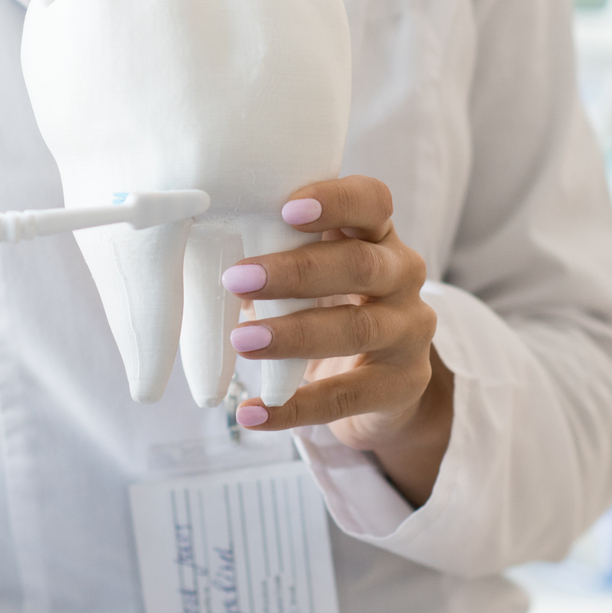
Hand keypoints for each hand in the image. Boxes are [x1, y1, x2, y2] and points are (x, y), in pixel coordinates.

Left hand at [220, 176, 452, 505]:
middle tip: (237, 279)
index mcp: (378, 234)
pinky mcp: (403, 384)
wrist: (386, 377)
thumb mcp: (316, 269)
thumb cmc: (333, 303)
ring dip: (294, 334)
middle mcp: (403, 275)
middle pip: (360, 264)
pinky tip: (252, 412)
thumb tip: (202, 247)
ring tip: (241, 341)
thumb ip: (279, 250)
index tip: (287, 209)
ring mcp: (409, 330)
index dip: (336, 201)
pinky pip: (346, 397)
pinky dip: (294, 408)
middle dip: (297, 271)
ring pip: (357, 328)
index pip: (372, 202)